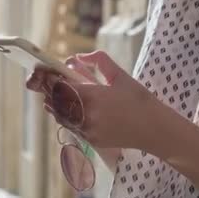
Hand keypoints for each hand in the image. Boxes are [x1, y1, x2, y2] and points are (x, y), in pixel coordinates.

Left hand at [26, 51, 162, 150]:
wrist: (154, 129)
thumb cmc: (140, 100)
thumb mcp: (121, 76)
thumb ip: (99, 61)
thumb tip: (78, 57)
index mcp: (94, 97)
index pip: (61, 87)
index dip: (50, 79)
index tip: (44, 71)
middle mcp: (87, 115)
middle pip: (57, 102)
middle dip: (49, 91)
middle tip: (43, 81)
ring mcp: (88, 130)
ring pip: (61, 116)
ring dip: (54, 105)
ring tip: (49, 94)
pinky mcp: (92, 140)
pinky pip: (71, 126)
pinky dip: (64, 116)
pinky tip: (64, 109)